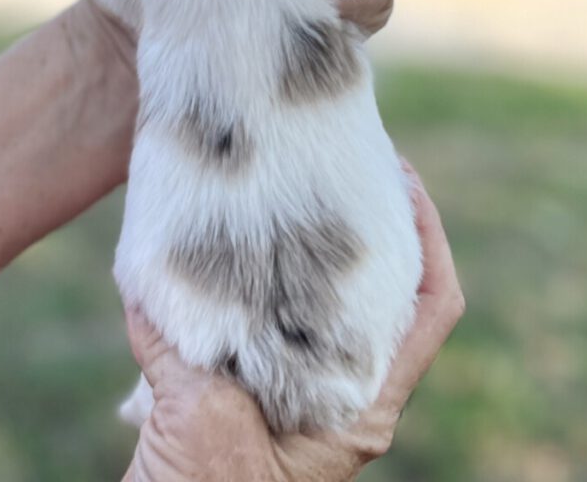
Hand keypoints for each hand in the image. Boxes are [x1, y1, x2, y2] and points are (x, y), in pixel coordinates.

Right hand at [121, 169, 463, 481]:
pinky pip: (262, 321)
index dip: (429, 234)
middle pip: (384, 291)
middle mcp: (345, 394)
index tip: (401, 177)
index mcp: (364, 406)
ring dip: (310, 248)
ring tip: (284, 190)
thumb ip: (188, 352)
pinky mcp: (256, 394)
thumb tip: (154, 287)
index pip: (432, 305)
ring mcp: (304, 393)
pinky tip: (215, 245)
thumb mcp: (205, 422)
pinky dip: (246, 280)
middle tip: (337, 164)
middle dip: (368, 225)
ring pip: (327, 301)